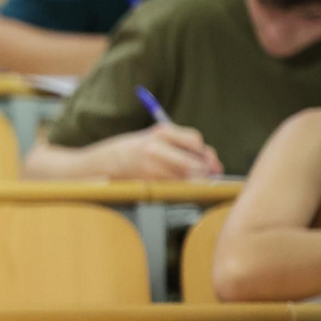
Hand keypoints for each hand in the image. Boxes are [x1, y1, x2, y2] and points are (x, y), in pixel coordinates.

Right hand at [101, 124, 222, 180]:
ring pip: (185, 178)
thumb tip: (211, 160)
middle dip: (205, 172)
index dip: (207, 153)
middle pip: (192, 162)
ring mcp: (150, 165)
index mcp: (162, 131)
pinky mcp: (146, 181)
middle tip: (212, 177)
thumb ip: (182, 145)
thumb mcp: (157, 138)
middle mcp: (156, 147)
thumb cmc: (137, 149)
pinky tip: (181, 187)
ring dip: (195, 183)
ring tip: (197, 183)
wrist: (107, 160)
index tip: (213, 163)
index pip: (195, 140)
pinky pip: (173, 187)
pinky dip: (182, 188)